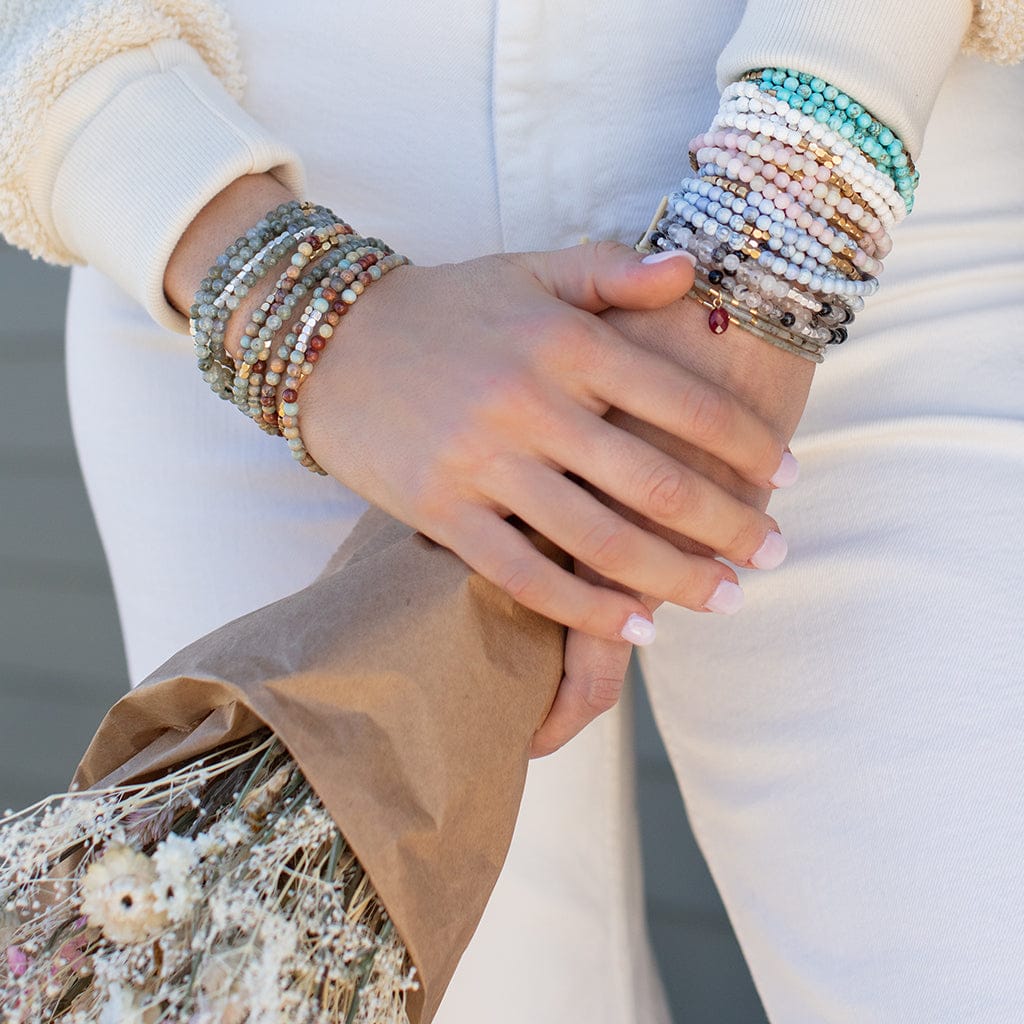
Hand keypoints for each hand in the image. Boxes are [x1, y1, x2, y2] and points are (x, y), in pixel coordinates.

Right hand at [299, 243, 795, 644]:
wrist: (331, 342)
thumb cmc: (446, 309)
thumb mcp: (529, 272)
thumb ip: (613, 272)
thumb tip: (695, 272)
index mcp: (565, 342)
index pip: (681, 401)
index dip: (747, 443)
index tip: (790, 476)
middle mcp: (530, 402)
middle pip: (654, 481)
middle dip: (729, 524)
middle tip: (777, 553)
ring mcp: (483, 463)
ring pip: (599, 539)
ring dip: (676, 578)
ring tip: (729, 598)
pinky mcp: (441, 511)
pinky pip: (525, 575)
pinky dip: (587, 608)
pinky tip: (638, 627)